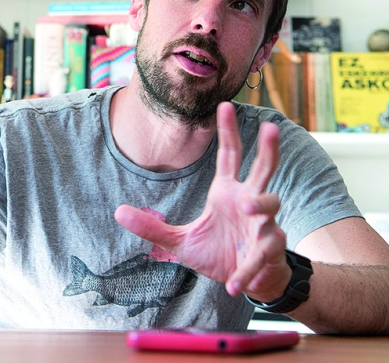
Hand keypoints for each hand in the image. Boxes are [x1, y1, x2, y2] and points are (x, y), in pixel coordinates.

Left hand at [115, 101, 289, 300]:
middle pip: (264, 168)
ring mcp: (264, 224)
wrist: (248, 282)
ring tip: (249, 209)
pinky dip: (247, 269)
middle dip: (268, 148)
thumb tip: (117, 211)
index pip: (230, 156)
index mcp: (227, 193)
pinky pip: (261, 253)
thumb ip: (152, 227)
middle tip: (270, 127)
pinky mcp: (270, 249)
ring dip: (261, 203)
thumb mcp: (180, 242)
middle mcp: (249, 201)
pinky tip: (234, 283)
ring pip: (271, 203)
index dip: (228, 131)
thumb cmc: (219, 254)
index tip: (224, 105)